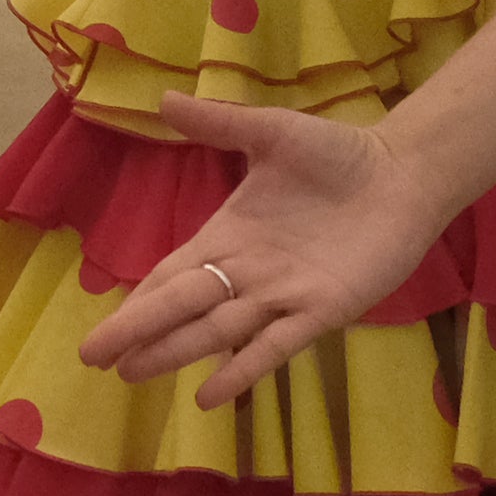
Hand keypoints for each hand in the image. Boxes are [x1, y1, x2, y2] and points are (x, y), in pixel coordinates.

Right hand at [70, 93, 440, 406]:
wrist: (402, 174)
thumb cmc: (339, 155)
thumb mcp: (271, 132)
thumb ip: (218, 124)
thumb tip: (162, 99)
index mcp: (230, 235)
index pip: (171, 276)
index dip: (136, 302)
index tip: (100, 329)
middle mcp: (248, 273)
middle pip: (183, 307)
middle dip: (139, 331)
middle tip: (93, 359)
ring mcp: (283, 296)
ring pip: (219, 329)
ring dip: (176, 351)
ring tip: (133, 374)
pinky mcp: (322, 311)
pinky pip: (276, 345)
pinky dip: (243, 370)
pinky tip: (209, 396)